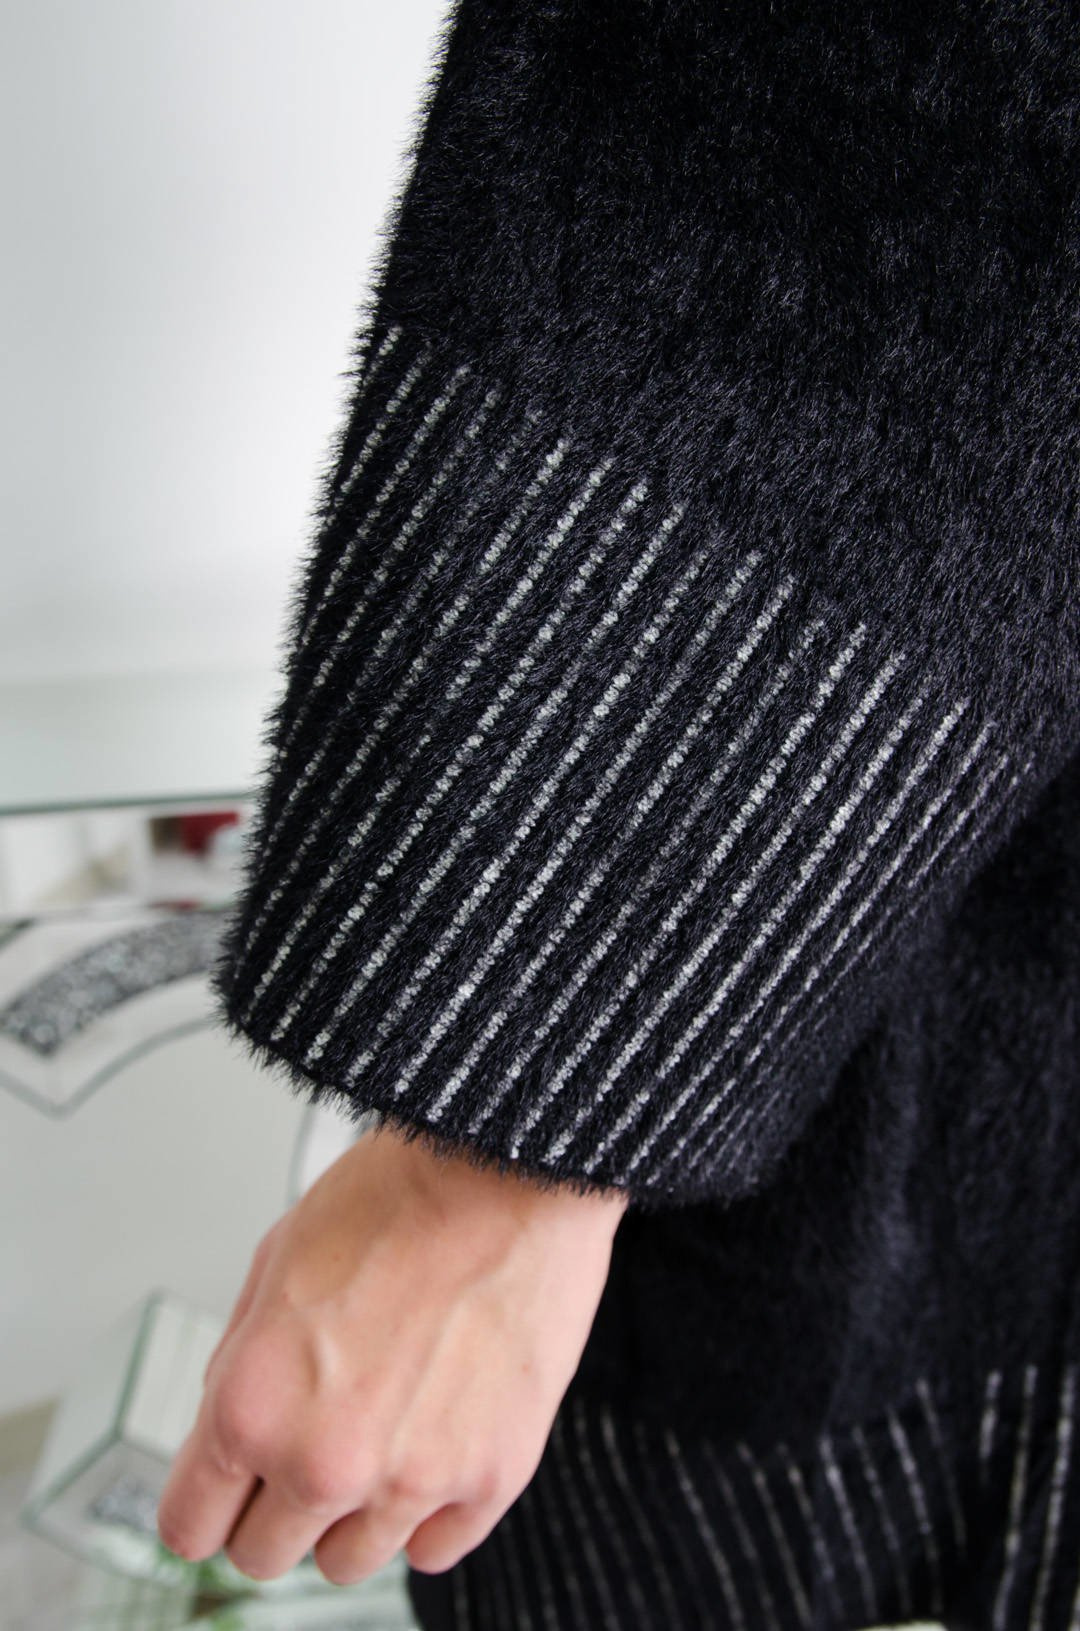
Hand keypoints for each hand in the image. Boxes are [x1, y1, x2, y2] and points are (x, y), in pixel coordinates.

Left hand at [156, 1121, 627, 1584]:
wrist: (507, 1169)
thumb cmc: (400, 1194)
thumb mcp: (275, 1259)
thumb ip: (240, 1359)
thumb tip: (233, 1419)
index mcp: (251, 1406)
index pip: (191, 1529)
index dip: (206, 1502)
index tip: (223, 1493)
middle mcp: (324, 1463)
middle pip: (265, 1555)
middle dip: (273, 1506)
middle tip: (306, 1445)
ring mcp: (412, 1482)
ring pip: (349, 1561)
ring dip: (350, 1511)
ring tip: (377, 1432)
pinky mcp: (492, 1478)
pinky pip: (436, 1549)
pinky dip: (427, 1510)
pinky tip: (430, 1443)